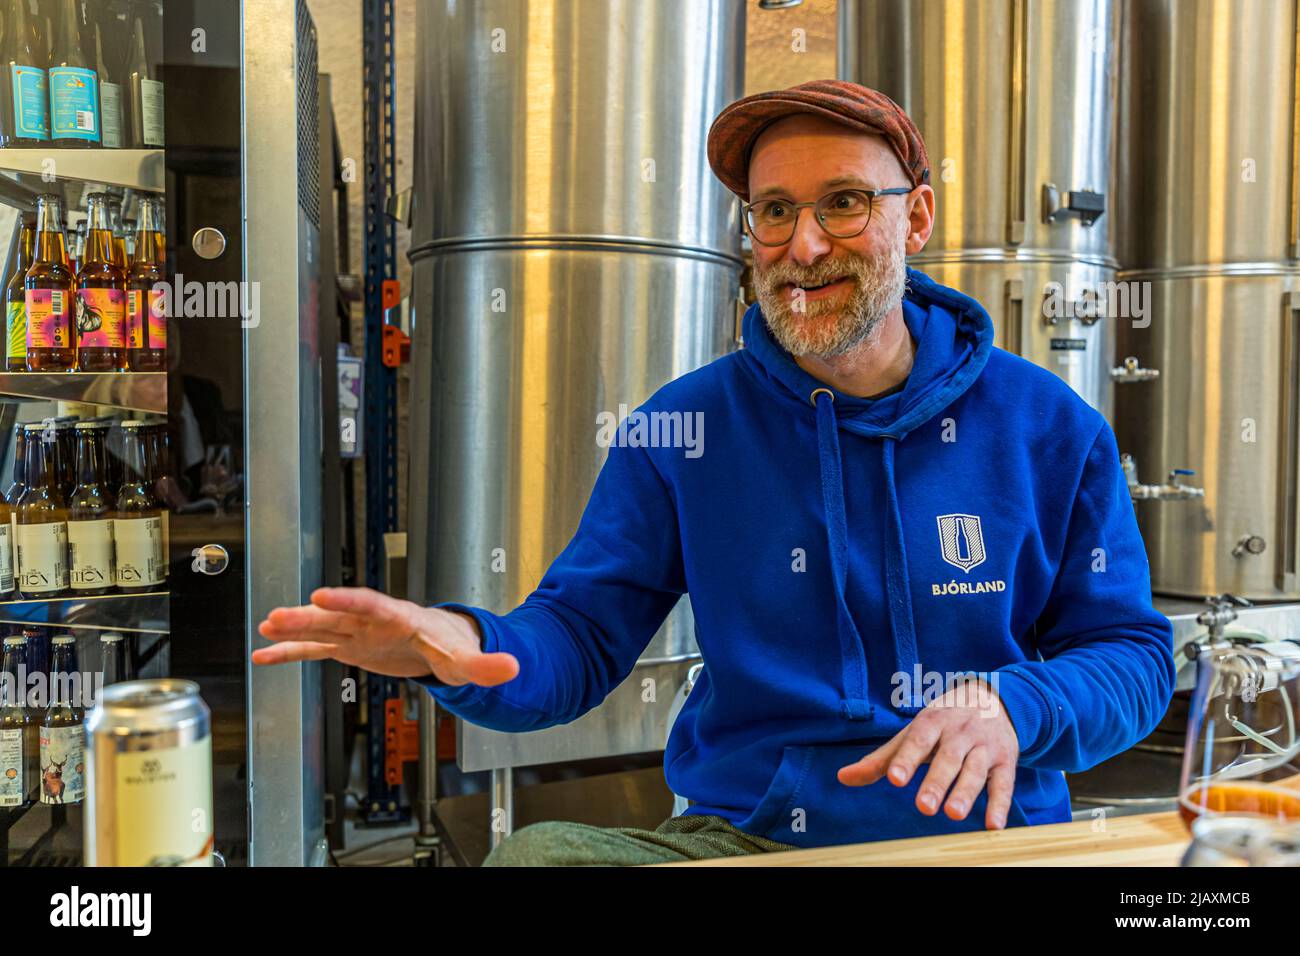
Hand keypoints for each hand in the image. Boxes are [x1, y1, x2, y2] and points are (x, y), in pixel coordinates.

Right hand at [252, 587, 519, 687]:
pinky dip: (290, 653)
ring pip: (322, 629)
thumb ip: (487, 666)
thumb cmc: (454, 644)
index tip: (322, 596)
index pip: (371, 604)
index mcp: (399, 617)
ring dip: (294, 628)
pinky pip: (314, 650)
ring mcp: (357, 633)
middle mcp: (373, 620)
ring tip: (264, 626)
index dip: (347, 600)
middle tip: (279, 615)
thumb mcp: (469, 659)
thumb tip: (513, 668)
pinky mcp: (348, 648)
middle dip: (310, 615)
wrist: (442, 641)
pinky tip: (263, 656)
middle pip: (338, 615)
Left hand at [836, 677, 1020, 829]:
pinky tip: (993, 825)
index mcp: (931, 723)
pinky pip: (1004, 783)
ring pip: (975, 770)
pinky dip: (1000, 804)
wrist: (992, 698)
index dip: (906, 760)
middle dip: (936, 782)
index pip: (917, 741)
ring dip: (966, 792)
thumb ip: (880, 759)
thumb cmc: (942, 722)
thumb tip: (842, 778)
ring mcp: (984, 746)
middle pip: (947, 759)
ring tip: (953, 814)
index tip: (895, 779)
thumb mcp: (912, 733)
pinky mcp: (1005, 760)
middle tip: (924, 808)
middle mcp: (959, 732)